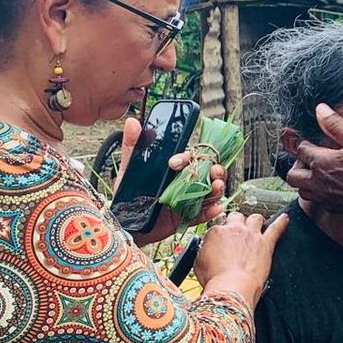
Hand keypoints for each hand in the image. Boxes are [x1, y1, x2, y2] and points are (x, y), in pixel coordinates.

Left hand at [116, 118, 226, 246]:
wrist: (125, 221)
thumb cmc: (127, 193)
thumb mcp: (130, 168)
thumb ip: (132, 146)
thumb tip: (131, 121)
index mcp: (174, 169)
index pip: (189, 157)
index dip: (187, 157)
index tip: (173, 163)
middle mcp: (185, 182)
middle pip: (208, 172)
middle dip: (215, 170)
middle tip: (214, 170)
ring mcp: (188, 200)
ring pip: (210, 191)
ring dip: (217, 188)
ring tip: (217, 186)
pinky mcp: (187, 217)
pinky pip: (203, 214)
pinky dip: (211, 211)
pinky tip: (216, 208)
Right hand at [195, 212, 288, 306]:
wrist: (232, 287)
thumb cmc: (215, 279)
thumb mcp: (199, 263)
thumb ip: (204, 251)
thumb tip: (207, 250)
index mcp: (216, 232)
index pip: (219, 227)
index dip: (221, 236)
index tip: (222, 243)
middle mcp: (235, 229)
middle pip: (237, 217)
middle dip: (237, 222)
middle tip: (237, 233)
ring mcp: (252, 235)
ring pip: (255, 218)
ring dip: (255, 221)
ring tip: (256, 225)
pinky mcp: (266, 244)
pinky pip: (276, 228)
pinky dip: (281, 222)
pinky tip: (285, 218)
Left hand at [283, 103, 342, 219]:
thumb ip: (336, 126)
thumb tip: (320, 110)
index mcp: (321, 162)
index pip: (301, 150)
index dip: (306, 143)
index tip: (314, 141)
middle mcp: (317, 182)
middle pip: (292, 175)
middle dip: (298, 165)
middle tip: (312, 159)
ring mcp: (324, 197)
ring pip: (301, 190)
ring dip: (305, 181)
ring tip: (319, 173)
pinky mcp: (334, 208)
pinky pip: (315, 201)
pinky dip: (317, 193)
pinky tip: (331, 186)